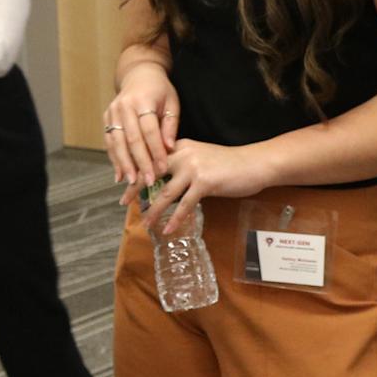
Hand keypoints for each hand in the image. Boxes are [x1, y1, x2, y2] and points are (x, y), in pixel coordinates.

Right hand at [103, 64, 179, 188]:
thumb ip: (170, 125)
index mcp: (143, 101)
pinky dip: (114, 159)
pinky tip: (120, 174)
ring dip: (125, 164)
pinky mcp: (106, 118)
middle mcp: (124, 106)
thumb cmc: (159, 90)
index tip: (163, 168)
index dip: (156, 151)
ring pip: (117, 143)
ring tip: (132, 181)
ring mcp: (112, 112)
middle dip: (140, 162)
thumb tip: (169, 148)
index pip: (150, 131)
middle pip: (132, 139)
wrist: (138, 75)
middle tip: (148, 180)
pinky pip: (109, 142)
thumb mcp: (171, 103)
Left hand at [134, 139, 272, 236]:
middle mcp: (183, 154)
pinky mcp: (205, 182)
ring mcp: (193, 168)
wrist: (254, 163)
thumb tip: (165, 184)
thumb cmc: (229, 164)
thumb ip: (182, 166)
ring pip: (166, 193)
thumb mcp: (201, 158)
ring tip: (145, 224)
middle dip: (136, 188)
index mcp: (180, 146)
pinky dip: (175, 219)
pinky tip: (167, 230)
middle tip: (123, 202)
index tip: (124, 181)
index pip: (152, 158)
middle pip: (152, 172)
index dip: (137, 170)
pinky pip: (185, 205)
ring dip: (153, 210)